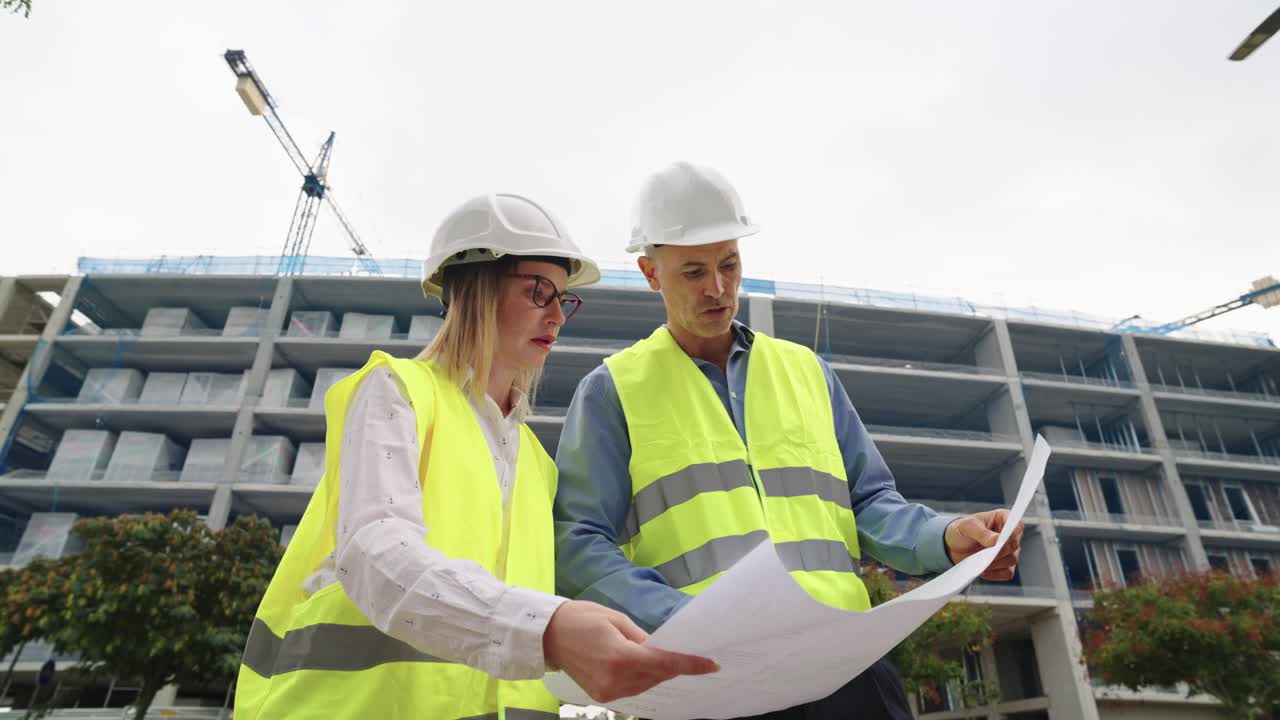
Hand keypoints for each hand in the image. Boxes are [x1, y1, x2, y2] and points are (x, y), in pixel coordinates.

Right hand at [543, 599, 718, 702]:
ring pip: (647, 685)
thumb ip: (643, 639)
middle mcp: (615, 679)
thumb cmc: (582, 618)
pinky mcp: (602, 696)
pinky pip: (633, 689)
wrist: (549, 635)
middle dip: (673, 665)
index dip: (690, 665)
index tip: (711, 665)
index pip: (664, 664)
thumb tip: (663, 649)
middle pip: (657, 676)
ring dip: (658, 672)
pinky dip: (642, 678)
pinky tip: (643, 665)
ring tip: (662, 656)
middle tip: (686, 652)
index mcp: (620, 656)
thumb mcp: (617, 620)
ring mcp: (608, 691)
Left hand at [944, 509, 1023, 580]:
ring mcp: (1010, 552)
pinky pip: (1007, 573)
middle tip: (984, 553)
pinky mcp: (1006, 566)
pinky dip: (995, 573)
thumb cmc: (963, 530)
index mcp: (1004, 519)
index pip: (1017, 526)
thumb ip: (982, 532)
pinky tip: (982, 569)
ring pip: (1011, 560)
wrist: (954, 545)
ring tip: (979, 560)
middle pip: (1014, 546)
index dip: (1012, 533)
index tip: (1001, 540)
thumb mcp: (967, 526)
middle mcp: (1010, 535)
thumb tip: (996, 540)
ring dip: (994, 562)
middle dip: (998, 551)